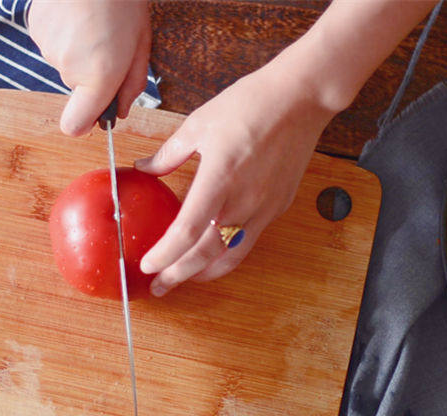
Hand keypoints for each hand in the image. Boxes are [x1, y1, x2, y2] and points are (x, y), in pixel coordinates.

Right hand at [28, 0, 150, 135]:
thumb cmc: (123, 3)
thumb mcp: (141, 46)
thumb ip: (131, 85)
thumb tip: (120, 112)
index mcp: (98, 77)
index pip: (75, 126)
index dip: (86, 121)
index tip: (98, 112)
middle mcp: (68, 68)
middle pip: (78, 90)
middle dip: (93, 75)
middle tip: (110, 44)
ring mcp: (48, 48)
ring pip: (66, 65)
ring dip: (79, 53)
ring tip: (93, 25)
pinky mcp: (35, 30)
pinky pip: (53, 45)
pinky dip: (64, 36)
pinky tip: (77, 17)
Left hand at [136, 66, 334, 296]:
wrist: (300, 99)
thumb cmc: (251, 104)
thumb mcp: (199, 124)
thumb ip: (169, 154)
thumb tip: (146, 168)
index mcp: (219, 178)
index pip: (187, 231)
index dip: (165, 254)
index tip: (147, 265)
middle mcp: (243, 200)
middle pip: (206, 254)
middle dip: (179, 274)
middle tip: (159, 286)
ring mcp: (264, 208)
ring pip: (231, 255)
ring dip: (205, 272)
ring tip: (186, 278)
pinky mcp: (277, 207)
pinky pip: (248, 239)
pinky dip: (227, 252)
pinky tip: (213, 251)